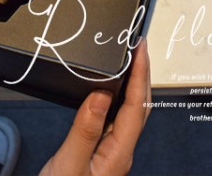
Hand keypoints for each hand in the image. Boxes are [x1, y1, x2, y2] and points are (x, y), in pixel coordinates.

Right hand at [40, 39, 150, 175]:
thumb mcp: (69, 165)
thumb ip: (84, 130)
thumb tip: (100, 94)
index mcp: (117, 155)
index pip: (135, 107)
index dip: (140, 75)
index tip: (139, 49)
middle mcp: (119, 154)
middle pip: (139, 108)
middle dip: (142, 75)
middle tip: (138, 47)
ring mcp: (110, 155)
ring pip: (129, 113)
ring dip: (132, 85)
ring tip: (128, 61)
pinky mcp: (99, 155)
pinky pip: (115, 119)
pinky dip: (116, 98)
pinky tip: (108, 91)